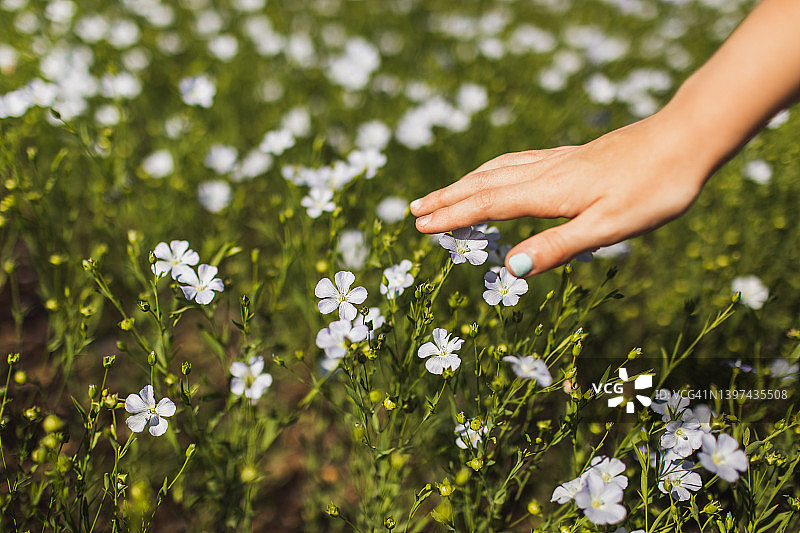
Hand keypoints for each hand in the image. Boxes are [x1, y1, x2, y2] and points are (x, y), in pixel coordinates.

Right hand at [409, 112, 713, 276]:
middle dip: (447, 198)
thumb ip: (559, 246)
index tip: (421, 226)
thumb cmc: (653, 188)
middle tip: (414, 211)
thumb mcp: (609, 227)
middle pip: (483, 182)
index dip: (452, 216)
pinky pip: (516, 163)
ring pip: (497, 169)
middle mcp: (546, 171)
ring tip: (442, 194)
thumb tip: (511, 268)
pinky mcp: (571, 158)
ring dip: (465, 183)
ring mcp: (558, 161)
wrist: (685, 141)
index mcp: (549, 191)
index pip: (487, 203)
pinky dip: (491, 172)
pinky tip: (495, 174)